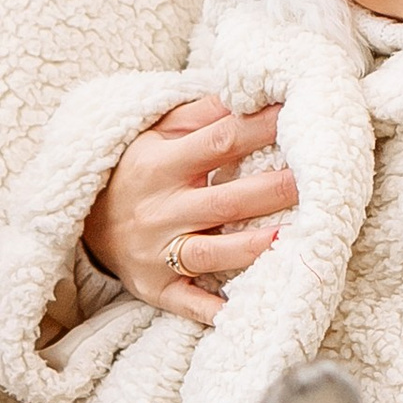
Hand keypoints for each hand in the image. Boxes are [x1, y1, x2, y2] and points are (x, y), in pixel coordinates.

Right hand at [83, 96, 296, 329]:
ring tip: (295, 237)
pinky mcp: (155, 287)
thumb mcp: (157, 132)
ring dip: (253, 248)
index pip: (220, 142)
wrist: (82, 219)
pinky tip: (245, 310)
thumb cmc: (135, 169)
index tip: (303, 119)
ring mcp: (157, 253)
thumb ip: (202, 113)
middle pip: (225, 200)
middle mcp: (160, 209)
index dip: (262, 129)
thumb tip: (252, 92)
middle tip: (321, 182)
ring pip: (210, 253)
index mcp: (160, 164)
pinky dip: (213, 310)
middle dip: (274, 190)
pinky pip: (187, 303)